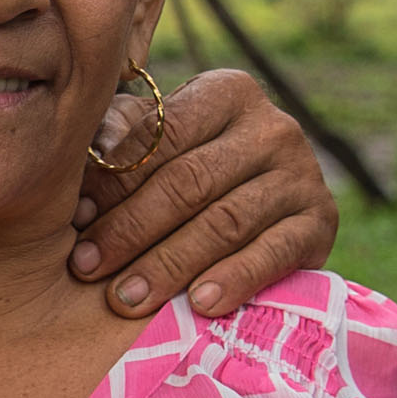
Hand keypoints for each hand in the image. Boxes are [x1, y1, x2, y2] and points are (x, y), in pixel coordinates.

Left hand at [73, 65, 341, 317]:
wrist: (272, 210)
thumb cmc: (190, 171)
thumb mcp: (157, 144)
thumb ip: (121, 139)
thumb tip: (77, 154)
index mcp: (227, 93)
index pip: (164, 137)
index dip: (114, 181)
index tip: (74, 220)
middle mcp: (273, 127)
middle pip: (190, 182)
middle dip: (131, 229)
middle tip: (85, 268)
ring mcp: (303, 174)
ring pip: (225, 223)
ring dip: (169, 264)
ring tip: (125, 299)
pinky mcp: (322, 222)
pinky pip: (275, 254)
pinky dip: (235, 279)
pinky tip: (198, 304)